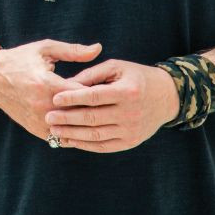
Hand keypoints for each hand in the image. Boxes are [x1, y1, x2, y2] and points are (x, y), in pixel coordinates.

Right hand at [0, 39, 102, 142]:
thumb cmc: (21, 59)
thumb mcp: (45, 49)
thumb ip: (73, 51)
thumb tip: (98, 48)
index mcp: (47, 83)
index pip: (82, 93)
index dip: (99, 91)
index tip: (110, 88)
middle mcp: (42, 105)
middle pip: (80, 113)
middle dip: (97, 109)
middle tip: (113, 105)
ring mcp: (38, 120)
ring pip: (72, 129)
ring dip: (86, 124)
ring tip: (103, 118)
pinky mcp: (36, 129)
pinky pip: (61, 137)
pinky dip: (74, 133)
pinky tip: (85, 126)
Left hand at [43, 59, 179, 152]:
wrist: (165, 97)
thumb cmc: (136, 77)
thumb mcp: (117, 67)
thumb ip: (93, 74)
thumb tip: (68, 84)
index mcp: (127, 91)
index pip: (94, 96)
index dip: (73, 98)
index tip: (55, 98)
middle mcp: (130, 113)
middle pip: (92, 118)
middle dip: (68, 118)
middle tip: (48, 117)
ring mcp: (130, 130)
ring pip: (96, 135)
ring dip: (72, 134)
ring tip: (54, 131)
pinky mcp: (130, 142)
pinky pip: (103, 146)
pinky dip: (84, 144)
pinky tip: (69, 140)